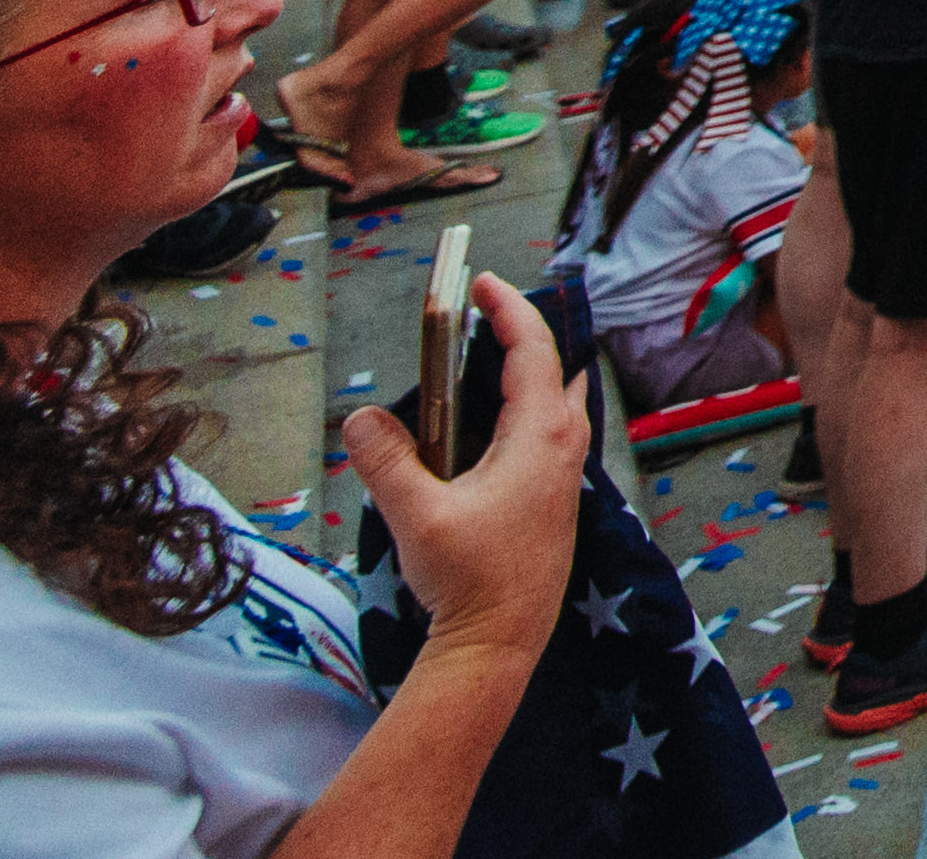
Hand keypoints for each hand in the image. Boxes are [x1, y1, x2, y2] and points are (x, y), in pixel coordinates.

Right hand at [341, 275, 592, 656]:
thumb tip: (361, 418)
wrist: (501, 643)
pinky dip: (526, 409)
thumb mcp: (417, 514)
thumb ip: (387, 460)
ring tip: (480, 364)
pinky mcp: (556, 499)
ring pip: (558, 402)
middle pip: (555, 368)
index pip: (533, 350)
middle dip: (524, 335)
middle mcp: (565, 447)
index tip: (483, 283)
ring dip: (528, 375)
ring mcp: (566, 475)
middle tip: (482, 317)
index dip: (509, 309)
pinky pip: (551, 433)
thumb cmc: (470, 580)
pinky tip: (489, 428)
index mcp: (542, 436)